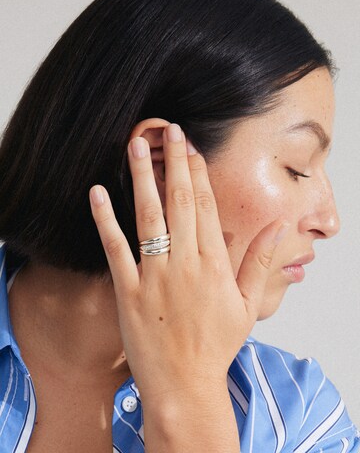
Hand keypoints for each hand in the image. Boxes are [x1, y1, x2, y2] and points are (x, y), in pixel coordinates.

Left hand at [89, 123, 287, 403]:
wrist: (184, 384)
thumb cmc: (217, 344)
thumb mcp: (248, 305)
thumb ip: (261, 262)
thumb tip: (278, 226)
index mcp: (213, 264)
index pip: (205, 207)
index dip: (197, 174)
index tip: (191, 148)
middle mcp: (184, 263)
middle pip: (178, 202)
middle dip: (173, 163)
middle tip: (168, 131)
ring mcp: (153, 275)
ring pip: (148, 217)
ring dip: (141, 178)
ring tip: (136, 145)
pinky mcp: (127, 290)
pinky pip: (115, 248)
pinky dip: (105, 219)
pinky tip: (97, 192)